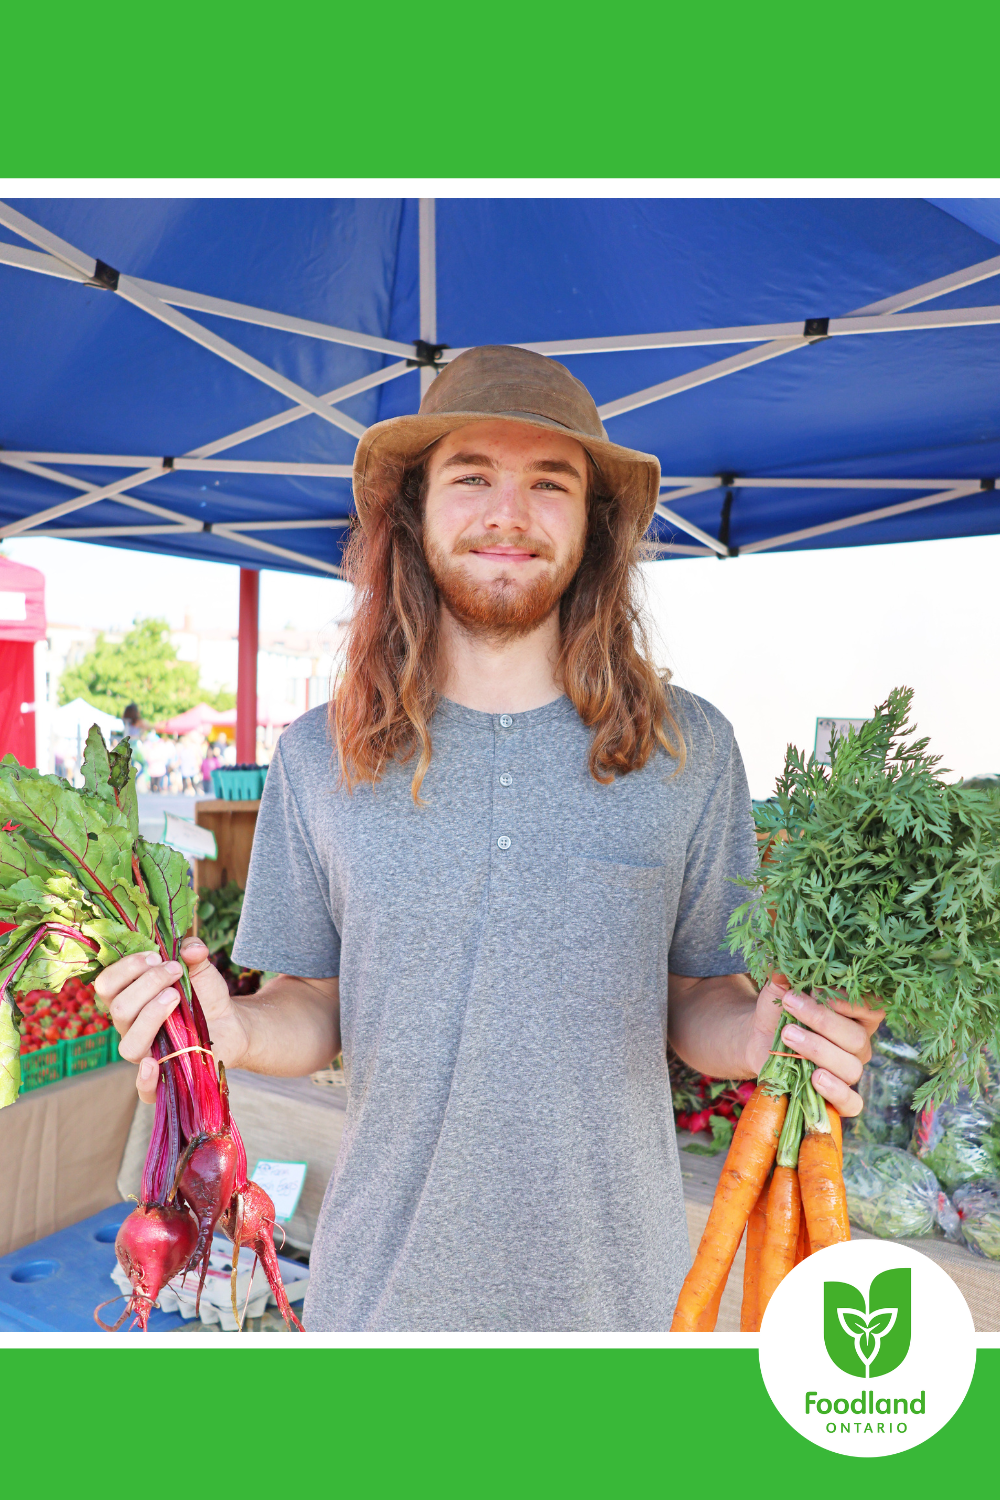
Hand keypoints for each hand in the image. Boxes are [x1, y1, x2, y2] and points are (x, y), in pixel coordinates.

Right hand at [94, 938, 249, 1105]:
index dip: (126, 967)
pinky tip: (155, 1063)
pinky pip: (144, 1090)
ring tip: (175, 996)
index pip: (106, 984)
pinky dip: (145, 1079)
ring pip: (128, 1043)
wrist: (230, 1022)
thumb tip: (191, 947)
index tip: (156, 954)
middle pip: (118, 1009)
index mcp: (128, 998)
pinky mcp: (164, 1075)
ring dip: (150, 1015)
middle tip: (175, 970)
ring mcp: (144, 1053)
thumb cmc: (205, 994)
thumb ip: (193, 952)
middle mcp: (129, 1027)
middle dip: (147, 983)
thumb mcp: (200, 967)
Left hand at [744, 976, 884, 1117]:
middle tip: (790, 1004)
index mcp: (857, 1016)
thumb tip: (780, 966)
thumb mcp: (780, 990)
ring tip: (788, 1036)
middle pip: (855, 1038)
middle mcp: (859, 1044)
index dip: (851, 1000)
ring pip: (850, 1067)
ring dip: (818, 1050)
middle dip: (821, 1021)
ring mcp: (849, 1072)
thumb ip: (784, 977)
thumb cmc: (779, 1009)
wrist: (758, 1038)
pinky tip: (814, 1079)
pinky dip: (836, 1093)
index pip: (872, 1008)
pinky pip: (851, 1104)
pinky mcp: (836, 1096)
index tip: (818, 989)